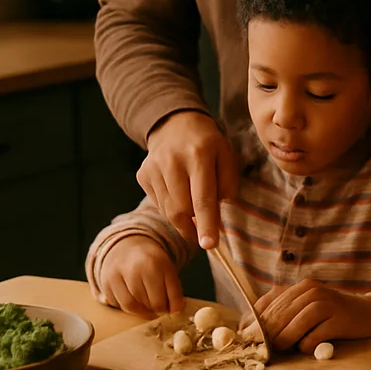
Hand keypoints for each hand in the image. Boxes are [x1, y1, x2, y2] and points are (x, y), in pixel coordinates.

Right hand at [98, 235, 183, 318]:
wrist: (125, 246)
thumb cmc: (150, 260)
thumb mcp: (168, 269)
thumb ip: (174, 290)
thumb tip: (176, 311)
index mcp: (156, 263)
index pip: (166, 296)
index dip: (172, 307)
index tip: (173, 309)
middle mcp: (135, 269)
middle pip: (150, 302)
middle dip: (157, 308)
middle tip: (159, 305)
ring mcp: (118, 276)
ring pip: (132, 306)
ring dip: (142, 310)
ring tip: (148, 304)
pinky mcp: (106, 284)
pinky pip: (118, 305)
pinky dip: (128, 307)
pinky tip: (134, 299)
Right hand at [140, 110, 237, 249]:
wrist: (175, 124)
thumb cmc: (208, 144)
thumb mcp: (226, 156)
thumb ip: (227, 184)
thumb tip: (217, 214)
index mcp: (199, 155)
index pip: (202, 198)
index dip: (206, 224)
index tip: (209, 245)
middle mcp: (172, 161)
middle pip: (181, 209)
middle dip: (194, 228)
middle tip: (205, 234)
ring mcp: (153, 168)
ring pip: (168, 210)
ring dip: (183, 218)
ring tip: (194, 209)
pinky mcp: (142, 175)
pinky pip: (158, 203)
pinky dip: (172, 208)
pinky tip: (179, 194)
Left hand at [251, 279, 370, 353]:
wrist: (366, 313)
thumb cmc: (329, 314)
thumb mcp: (304, 308)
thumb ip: (280, 313)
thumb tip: (247, 328)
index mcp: (301, 287)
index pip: (269, 302)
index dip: (254, 321)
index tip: (245, 338)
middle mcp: (313, 291)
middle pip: (281, 313)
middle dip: (267, 333)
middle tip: (262, 349)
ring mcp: (328, 303)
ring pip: (298, 322)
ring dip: (285, 339)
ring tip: (282, 349)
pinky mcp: (340, 319)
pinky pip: (317, 334)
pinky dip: (307, 344)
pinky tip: (307, 347)